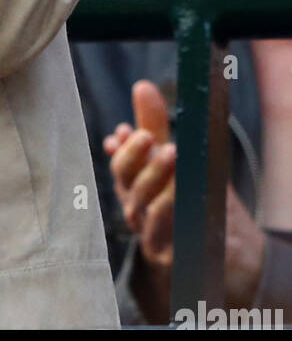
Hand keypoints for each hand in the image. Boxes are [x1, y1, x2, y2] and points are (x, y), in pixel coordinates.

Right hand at [105, 79, 265, 315]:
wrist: (220, 249)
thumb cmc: (190, 199)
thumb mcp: (173, 158)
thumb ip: (154, 124)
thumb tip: (142, 86)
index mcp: (134, 183)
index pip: (120, 161)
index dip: (122, 147)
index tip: (127, 130)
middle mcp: (135, 206)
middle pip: (125, 180)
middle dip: (133, 156)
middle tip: (147, 136)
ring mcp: (148, 231)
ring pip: (141, 204)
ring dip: (154, 177)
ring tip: (172, 154)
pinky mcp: (164, 254)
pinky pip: (160, 232)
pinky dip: (167, 210)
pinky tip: (178, 193)